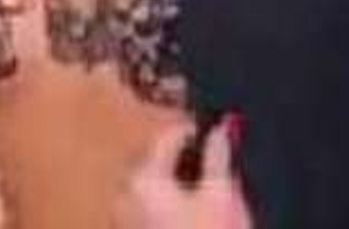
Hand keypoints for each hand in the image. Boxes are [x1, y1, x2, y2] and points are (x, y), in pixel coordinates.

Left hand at [115, 118, 251, 228]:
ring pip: (154, 188)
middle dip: (187, 161)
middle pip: (158, 162)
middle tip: (218, 164)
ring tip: (211, 195)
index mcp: (144, 178)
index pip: (169, 137)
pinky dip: (171, 208)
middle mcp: (126, 196)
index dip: (196, 132)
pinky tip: (197, 218)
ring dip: (180, 186)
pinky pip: (150, 211)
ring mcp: (125, 221)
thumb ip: (219, 156)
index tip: (218, 133)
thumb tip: (221, 130)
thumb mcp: (223, 195)